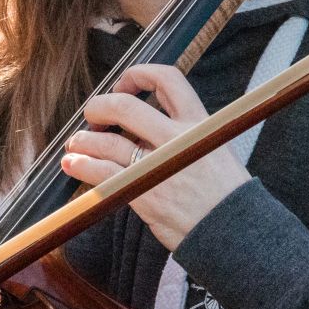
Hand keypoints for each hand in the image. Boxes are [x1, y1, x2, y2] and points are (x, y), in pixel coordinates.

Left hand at [61, 64, 249, 250]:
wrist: (235, 234)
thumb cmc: (225, 194)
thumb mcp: (216, 148)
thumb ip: (184, 131)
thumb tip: (146, 122)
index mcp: (199, 123)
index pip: (167, 79)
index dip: (137, 75)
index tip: (122, 85)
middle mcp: (177, 139)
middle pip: (124, 107)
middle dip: (99, 107)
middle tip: (93, 116)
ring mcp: (157, 166)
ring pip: (107, 142)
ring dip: (84, 140)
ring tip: (76, 144)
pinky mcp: (142, 192)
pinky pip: (102, 173)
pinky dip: (82, 165)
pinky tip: (73, 163)